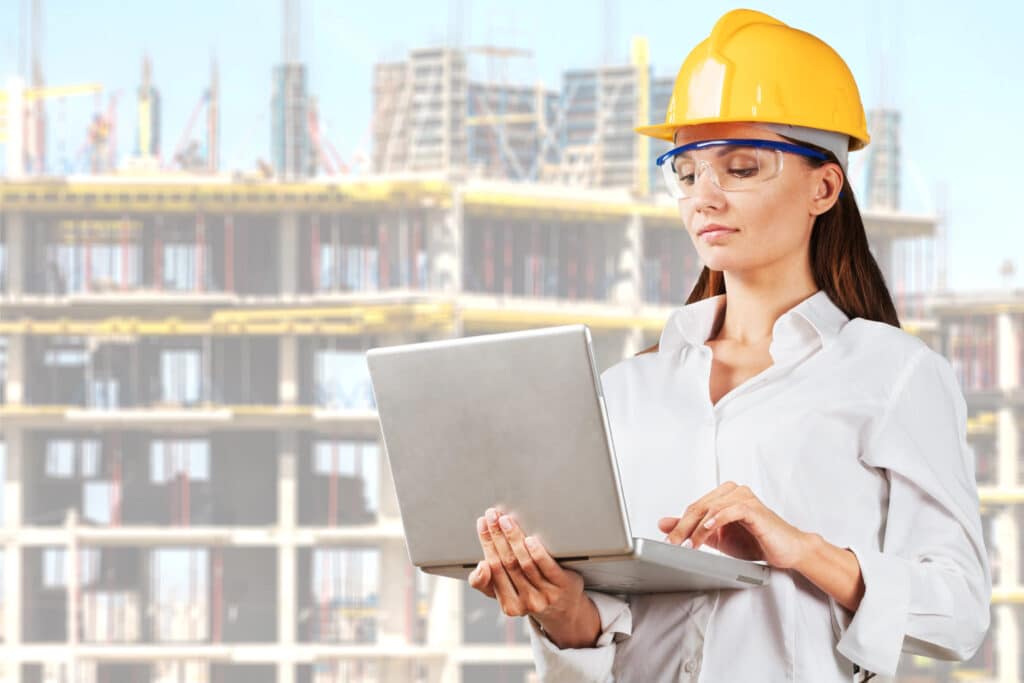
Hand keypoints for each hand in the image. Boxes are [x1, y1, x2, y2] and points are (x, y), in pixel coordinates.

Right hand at [468, 507, 599, 647]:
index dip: (486, 544)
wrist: (564, 608)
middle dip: (497, 536)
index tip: (482, 524)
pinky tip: (530, 539)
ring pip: (526, 563)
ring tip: (506, 520)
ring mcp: (547, 594)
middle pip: (508, 563)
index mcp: (510, 606)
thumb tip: (481, 566)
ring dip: (514, 538)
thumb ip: (484, 583)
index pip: (493, 570)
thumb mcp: (504, 595)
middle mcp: (528, 603)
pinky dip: (536, 552)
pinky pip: (547, 566)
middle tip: (492, 515)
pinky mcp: (564, 585)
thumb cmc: (529, 594)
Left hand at [658, 481, 810, 569]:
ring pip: (711, 508)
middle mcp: (732, 492)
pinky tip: (707, 529)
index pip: (694, 507)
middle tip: (672, 544)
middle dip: (683, 528)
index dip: (678, 525)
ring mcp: (744, 497)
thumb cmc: (755, 541)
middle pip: (699, 507)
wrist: (787, 550)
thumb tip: (663, 523)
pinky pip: (731, 510)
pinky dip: (717, 519)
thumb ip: (691, 529)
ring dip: (697, 528)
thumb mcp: (716, 538)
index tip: (668, 541)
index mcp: (722, 496)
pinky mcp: (754, 508)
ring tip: (688, 545)